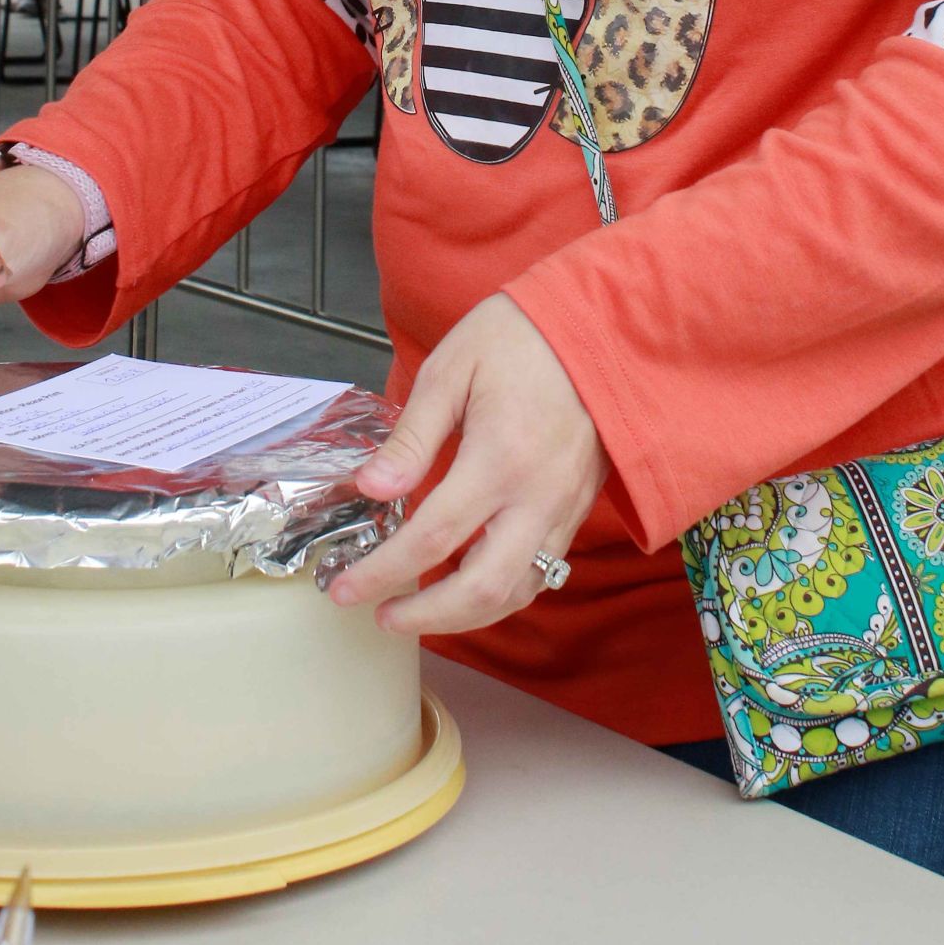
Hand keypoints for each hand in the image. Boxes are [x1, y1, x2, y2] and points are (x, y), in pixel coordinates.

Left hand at [327, 295, 607, 637]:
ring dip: (464, 618)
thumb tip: (371, 488)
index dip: (383, 572)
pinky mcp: (578, 509)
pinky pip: (543, 572)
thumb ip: (411, 436)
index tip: (345, 588)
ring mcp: (563, 509)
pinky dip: (502, 594)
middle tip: (380, 615)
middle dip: (424, 617)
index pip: (432, 538)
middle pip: (480, 589)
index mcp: (499, 459)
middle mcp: (537, 497)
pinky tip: (469, 585)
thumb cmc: (519, 337)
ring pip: (517, 593)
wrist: (598, 326)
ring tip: (418, 612)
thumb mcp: (451, 368)